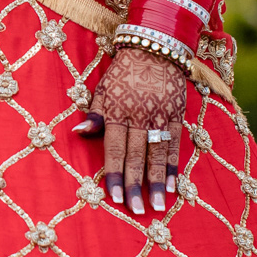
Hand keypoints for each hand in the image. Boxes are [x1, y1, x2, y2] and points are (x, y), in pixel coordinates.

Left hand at [74, 47, 187, 215]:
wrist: (154, 47)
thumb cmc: (122, 74)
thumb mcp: (102, 90)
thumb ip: (94, 115)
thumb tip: (78, 132)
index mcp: (117, 110)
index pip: (115, 149)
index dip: (114, 174)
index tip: (114, 198)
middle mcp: (139, 115)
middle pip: (136, 155)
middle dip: (135, 185)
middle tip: (135, 210)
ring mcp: (160, 116)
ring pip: (158, 154)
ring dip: (156, 181)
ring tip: (157, 205)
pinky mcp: (177, 114)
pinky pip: (176, 144)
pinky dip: (174, 166)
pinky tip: (172, 186)